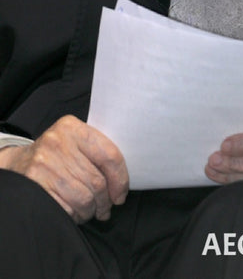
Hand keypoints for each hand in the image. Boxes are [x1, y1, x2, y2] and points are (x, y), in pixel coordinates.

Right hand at [0, 115, 128, 223]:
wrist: (20, 164)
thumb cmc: (58, 155)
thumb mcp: (76, 142)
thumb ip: (98, 152)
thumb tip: (122, 184)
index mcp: (72, 128)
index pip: (109, 155)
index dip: (120, 179)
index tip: (121, 194)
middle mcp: (57, 143)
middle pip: (97, 181)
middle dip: (105, 200)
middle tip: (106, 207)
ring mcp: (44, 165)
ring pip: (84, 198)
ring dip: (91, 210)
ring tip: (90, 210)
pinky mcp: (35, 187)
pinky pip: (67, 209)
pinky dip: (76, 215)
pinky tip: (75, 212)